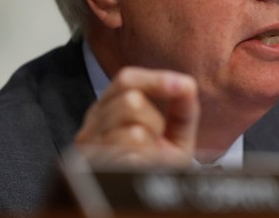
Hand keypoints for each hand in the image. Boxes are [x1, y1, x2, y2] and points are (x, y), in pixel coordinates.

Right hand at [75, 67, 199, 166]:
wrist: (151, 200)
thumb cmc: (159, 167)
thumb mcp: (176, 134)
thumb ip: (183, 107)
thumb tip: (187, 84)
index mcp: (109, 110)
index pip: (126, 79)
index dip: (157, 79)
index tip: (183, 87)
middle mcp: (93, 126)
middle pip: (130, 100)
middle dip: (156, 119)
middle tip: (156, 140)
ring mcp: (91, 150)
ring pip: (133, 130)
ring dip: (151, 144)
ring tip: (146, 156)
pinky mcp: (95, 171)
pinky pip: (131, 157)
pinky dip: (146, 162)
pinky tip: (142, 167)